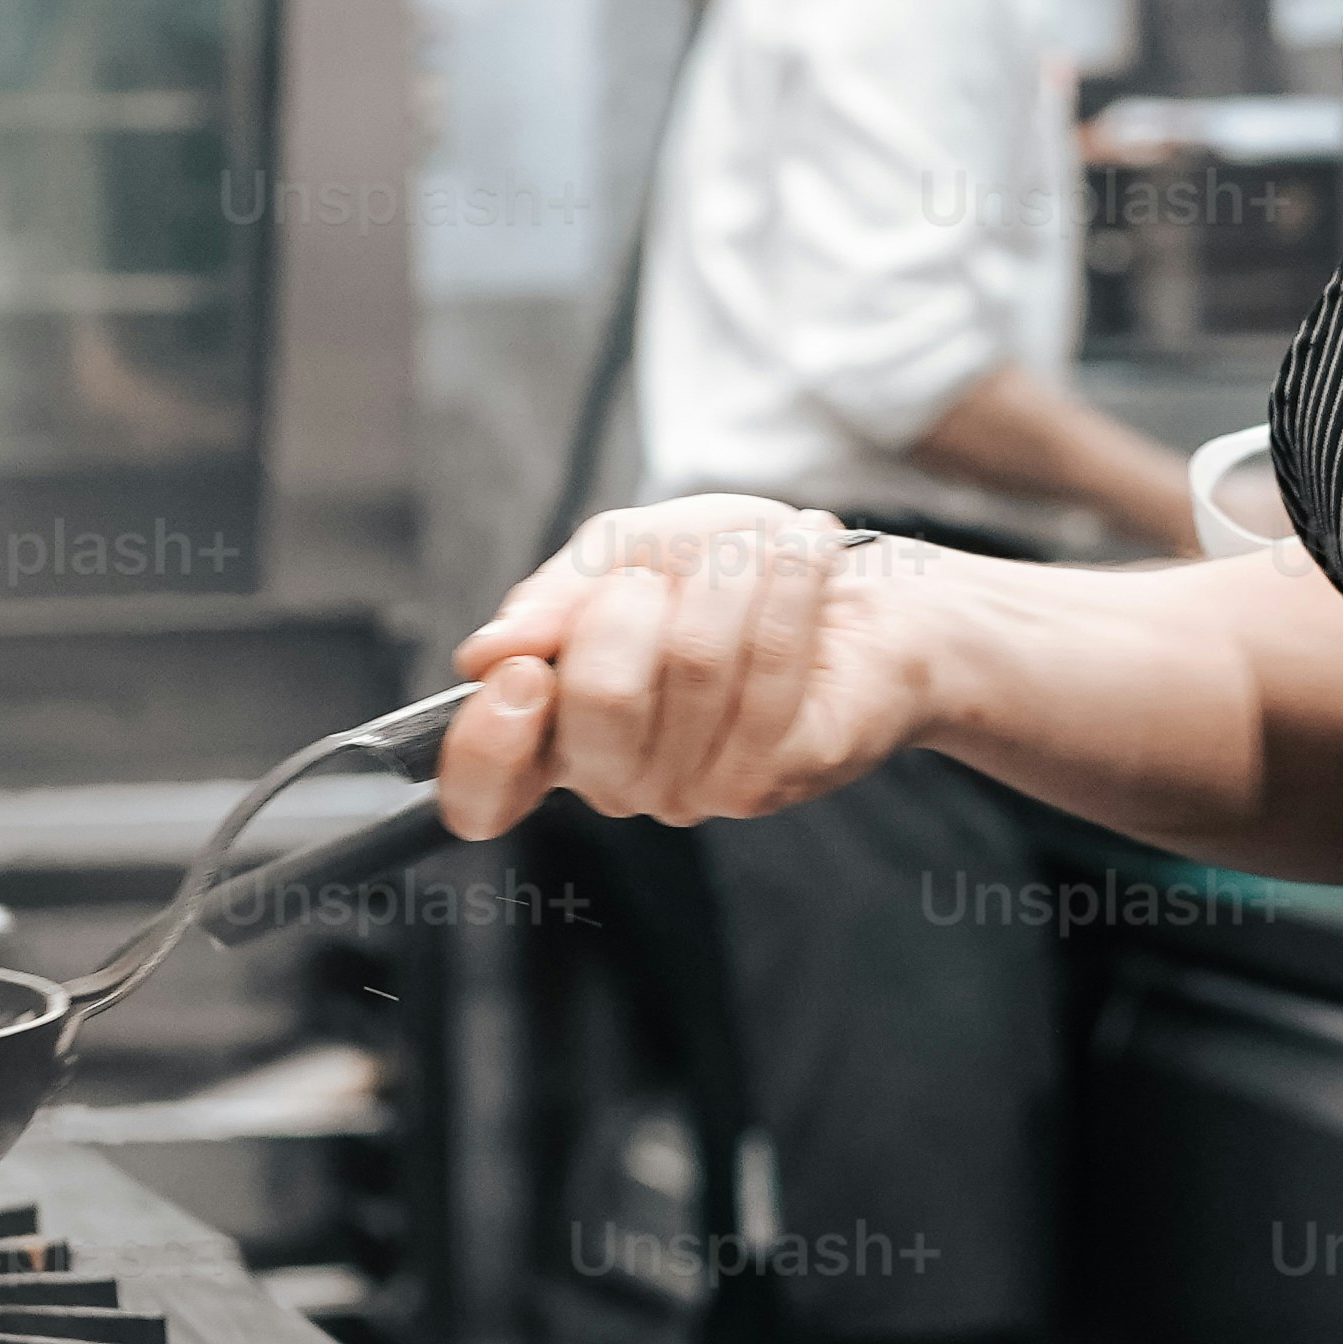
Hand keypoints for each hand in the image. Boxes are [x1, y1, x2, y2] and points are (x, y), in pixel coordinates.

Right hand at [435, 496, 950, 838]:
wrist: (862, 583)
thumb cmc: (734, 569)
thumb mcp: (629, 548)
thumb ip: (556, 594)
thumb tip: (489, 650)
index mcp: (557, 726)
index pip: (480, 795)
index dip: (486, 742)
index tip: (522, 669)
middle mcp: (617, 776)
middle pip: (598, 706)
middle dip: (637, 599)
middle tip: (669, 571)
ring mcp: (695, 790)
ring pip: (693, 666)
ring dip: (728, 574)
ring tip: (755, 552)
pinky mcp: (775, 777)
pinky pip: (768, 670)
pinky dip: (786, 585)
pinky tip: (804, 557)